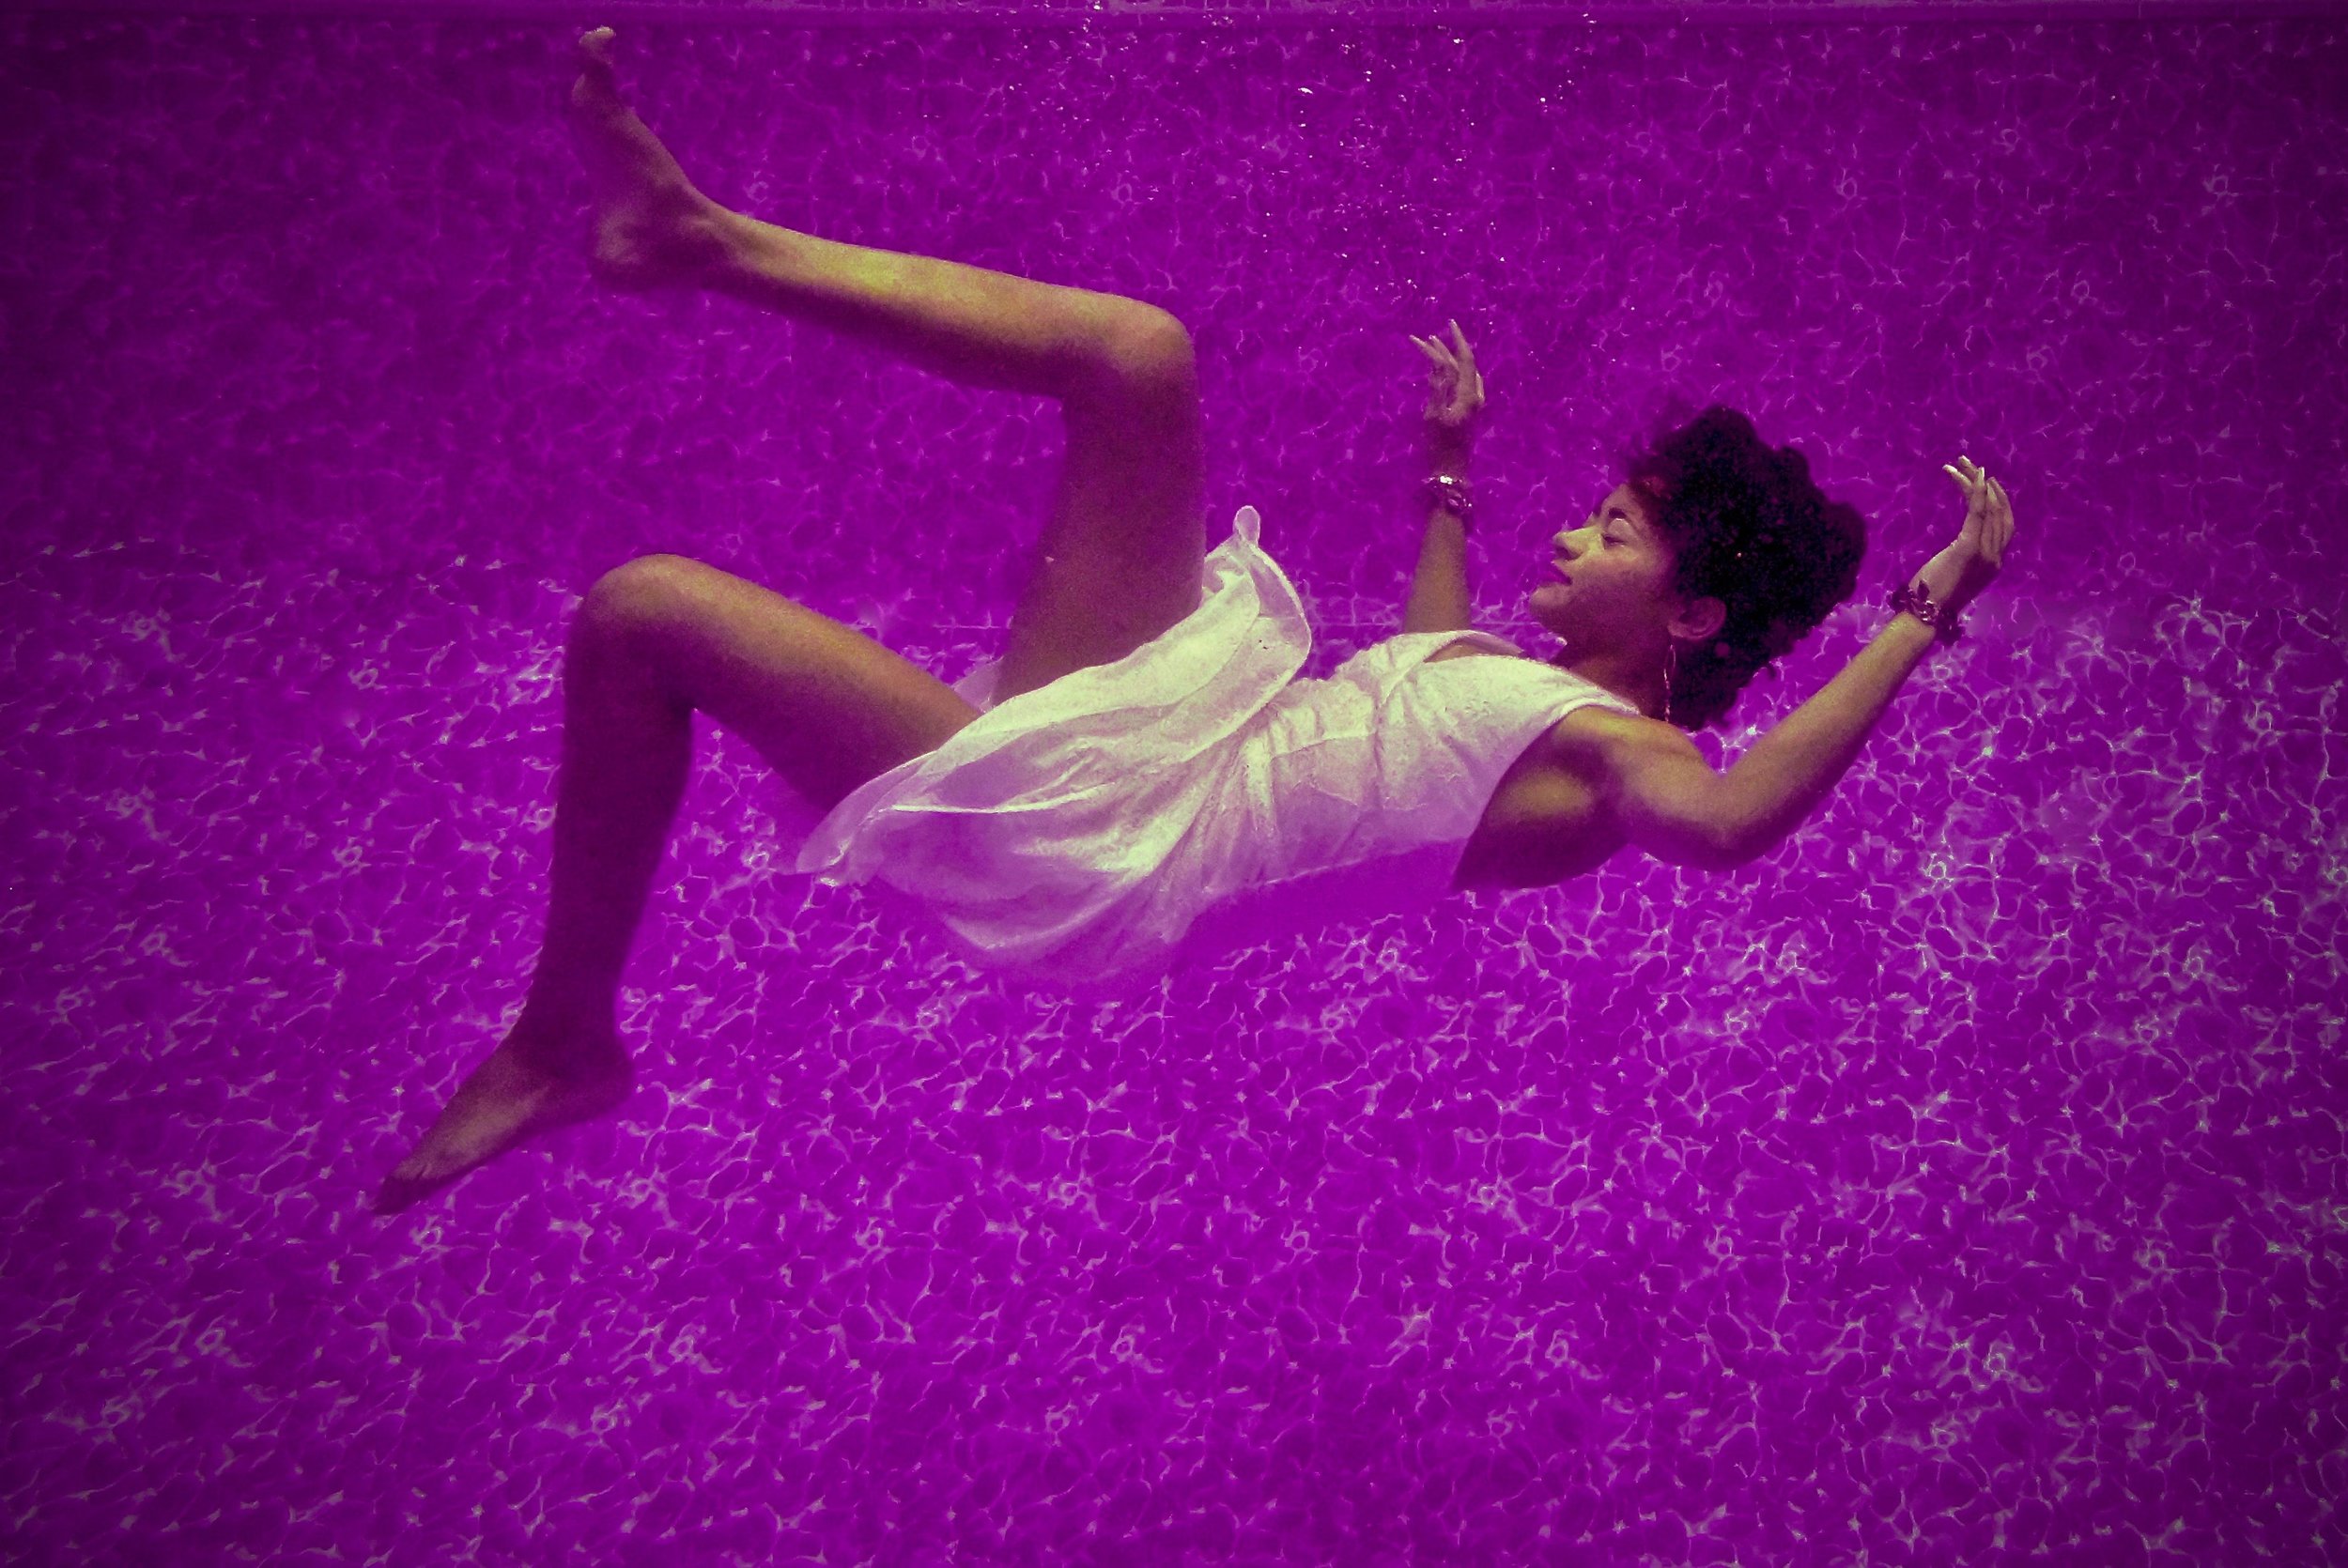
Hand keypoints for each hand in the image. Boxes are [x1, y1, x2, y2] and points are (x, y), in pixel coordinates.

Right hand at [1410, 319, 1484, 455]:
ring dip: (1447, 359)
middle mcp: (1474, 395)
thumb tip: (1439, 363)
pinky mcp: (1467, 409)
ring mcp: (1472, 403)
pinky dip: (1452, 371)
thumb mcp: (1434, 415)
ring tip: (1433, 346)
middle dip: (1443, 350)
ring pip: (1462, 373)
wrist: (1449, 469)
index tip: (1446, 325)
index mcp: (1468, 394)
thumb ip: (1438, 387)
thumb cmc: (1439, 445)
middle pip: (1460, 365)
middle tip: (1424, 338)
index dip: (1456, 341)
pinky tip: (1446, 369)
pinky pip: (1462, 382)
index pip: (1464, 359)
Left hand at [1914, 455, 2015, 615]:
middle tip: (1972, 464)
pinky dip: (1977, 492)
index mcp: (1994, 563)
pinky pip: (1977, 513)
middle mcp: (1996, 557)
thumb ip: (1963, 558)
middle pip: (1999, 511)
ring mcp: (1985, 553)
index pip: (2004, 524)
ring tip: (1962, 464)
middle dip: (1988, 485)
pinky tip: (1973, 475)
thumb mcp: (1955, 574)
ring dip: (1976, 482)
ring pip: (1987, 508)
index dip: (2000, 501)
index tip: (1987, 482)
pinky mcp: (1968, 549)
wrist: (1926, 615)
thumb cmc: (1932, 597)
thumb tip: (1959, 547)